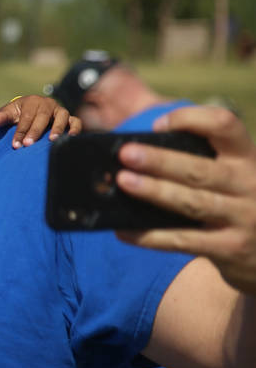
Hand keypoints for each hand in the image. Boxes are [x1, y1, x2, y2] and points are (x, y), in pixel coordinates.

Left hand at [0, 94, 80, 147]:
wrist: (32, 111)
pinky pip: (76, 122)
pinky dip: (76, 129)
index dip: (20, 131)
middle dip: (35, 131)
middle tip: (28, 145)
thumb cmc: (19, 114)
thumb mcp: (9, 114)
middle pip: (43, 117)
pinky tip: (70, 139)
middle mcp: (48, 105)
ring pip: (62, 117)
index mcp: (32, 102)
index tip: (15, 145)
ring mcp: (60, 111)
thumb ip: (1, 117)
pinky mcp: (69, 119)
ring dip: (58, 129)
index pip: (26, 117)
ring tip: (52, 141)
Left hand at [115, 105, 255, 294]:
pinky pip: (183, 241)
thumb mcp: (234, 176)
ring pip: (191, 203)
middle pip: (200, 170)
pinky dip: (150, 236)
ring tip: (123, 182)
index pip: (225, 125)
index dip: (191, 119)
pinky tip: (124, 231)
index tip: (158, 125)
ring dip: (154, 191)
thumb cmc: (238, 202)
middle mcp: (250, 185)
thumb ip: (201, 162)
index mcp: (247, 158)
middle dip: (160, 161)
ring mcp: (244, 218)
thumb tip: (139, 156)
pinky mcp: (232, 248)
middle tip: (126, 154)